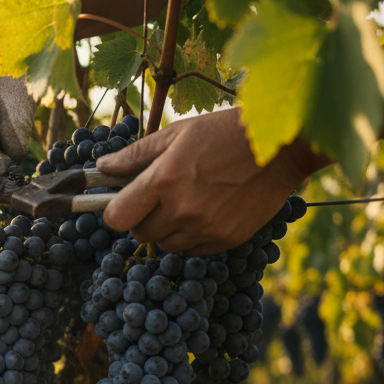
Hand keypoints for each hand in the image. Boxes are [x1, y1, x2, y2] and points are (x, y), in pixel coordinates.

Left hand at [97, 108, 316, 254]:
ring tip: (187, 202)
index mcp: (164, 180)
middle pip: (139, 234)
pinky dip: (192, 237)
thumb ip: (135, 155)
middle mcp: (181, 209)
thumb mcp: (177, 134)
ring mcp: (204, 228)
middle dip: (143, 219)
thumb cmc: (225, 133)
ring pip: (165, 245)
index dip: (115, 212)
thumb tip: (102, 166)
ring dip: (168, 229)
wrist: (282, 148)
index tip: (123, 204)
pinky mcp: (225, 240)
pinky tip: (207, 211)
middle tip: (160, 199)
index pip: (117, 217)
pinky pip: (192, 250)